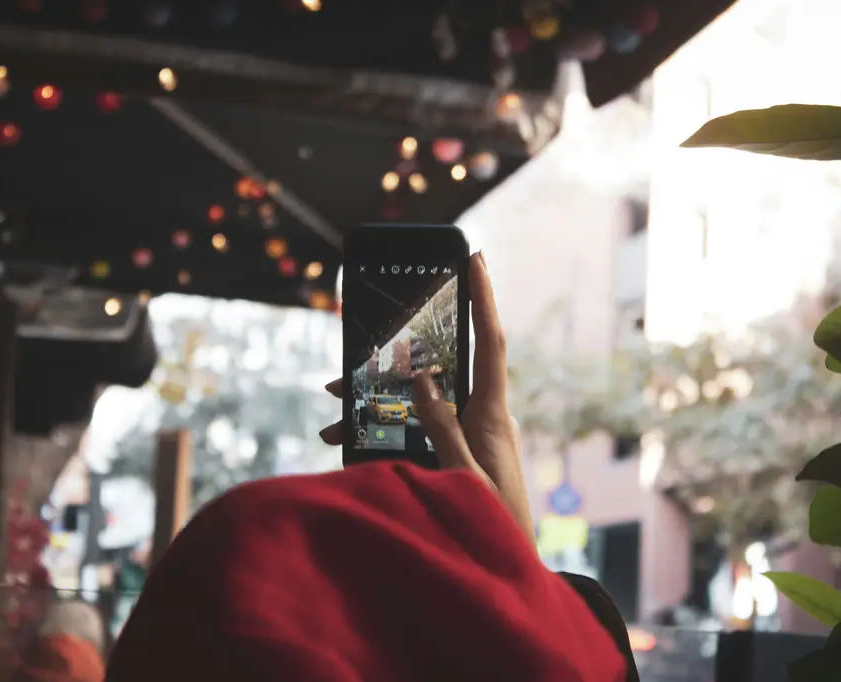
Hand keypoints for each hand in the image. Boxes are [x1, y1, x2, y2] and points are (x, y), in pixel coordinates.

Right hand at [321, 252, 533, 543]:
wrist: (507, 573)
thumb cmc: (495, 526)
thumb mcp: (463, 475)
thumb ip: (443, 428)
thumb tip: (424, 381)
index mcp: (492, 415)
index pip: (490, 342)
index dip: (483, 297)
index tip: (474, 257)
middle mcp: (480, 417)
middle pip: (442, 365)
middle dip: (402, 349)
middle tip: (365, 338)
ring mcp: (465, 435)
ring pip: (417, 398)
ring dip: (377, 396)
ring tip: (333, 398)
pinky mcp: (451, 454)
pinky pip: (412, 429)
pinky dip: (381, 429)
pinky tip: (346, 439)